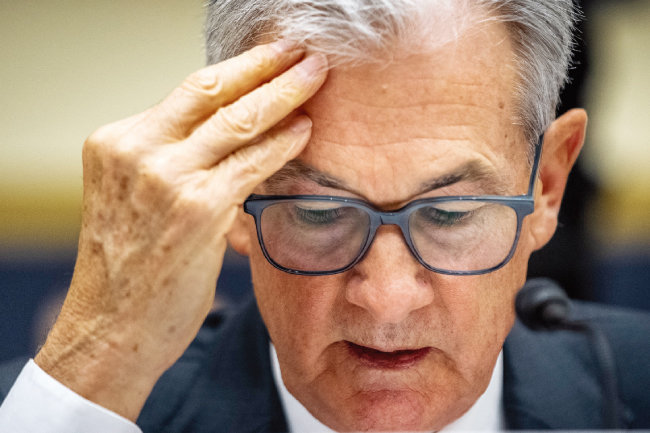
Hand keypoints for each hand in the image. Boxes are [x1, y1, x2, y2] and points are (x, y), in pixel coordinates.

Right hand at [34, 41, 327, 420]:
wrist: (112, 328)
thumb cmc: (133, 268)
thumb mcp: (138, 198)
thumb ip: (175, 160)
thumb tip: (234, 132)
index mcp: (116, 142)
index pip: (187, 93)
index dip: (236, 70)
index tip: (269, 57)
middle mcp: (135, 150)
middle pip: (211, 91)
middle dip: (265, 66)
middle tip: (302, 51)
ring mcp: (164, 178)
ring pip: (237, 120)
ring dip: (284, 95)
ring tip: (316, 77)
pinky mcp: (196, 209)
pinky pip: (252, 164)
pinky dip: (283, 144)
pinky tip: (305, 130)